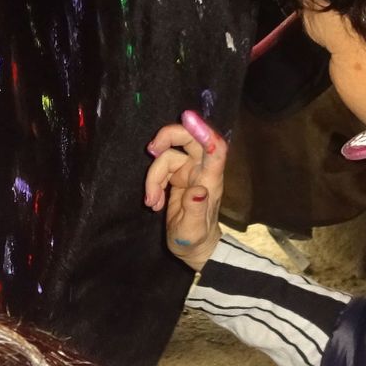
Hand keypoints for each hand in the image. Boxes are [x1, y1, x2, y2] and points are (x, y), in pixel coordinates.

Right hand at [144, 111, 226, 270]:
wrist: (194, 248)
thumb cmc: (195, 241)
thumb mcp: (192, 232)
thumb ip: (195, 211)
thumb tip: (198, 190)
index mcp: (210, 181)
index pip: (214, 148)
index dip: (203, 130)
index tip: (187, 117)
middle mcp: (202, 171)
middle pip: (190, 139)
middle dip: (169, 137)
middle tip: (151, 150)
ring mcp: (189, 172)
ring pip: (168, 157)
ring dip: (153, 177)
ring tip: (151, 203)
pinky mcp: (178, 177)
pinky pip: (161, 168)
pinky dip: (152, 183)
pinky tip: (153, 202)